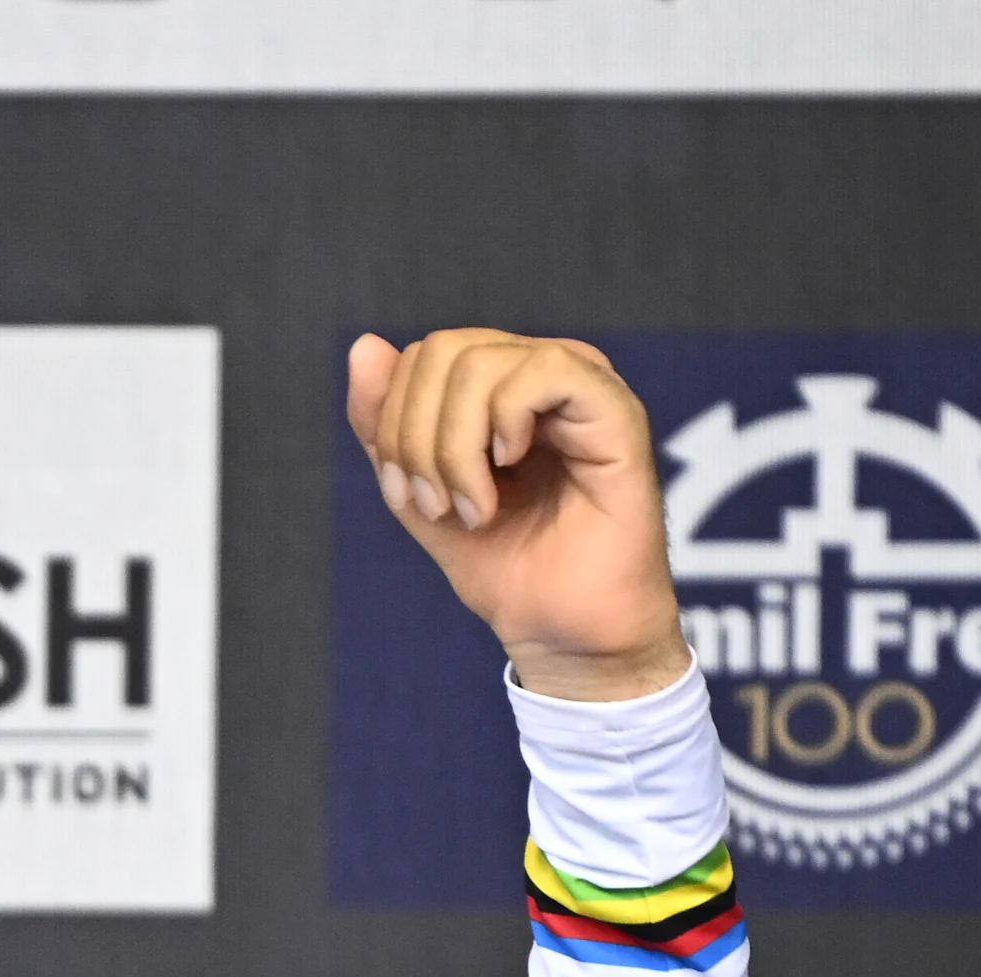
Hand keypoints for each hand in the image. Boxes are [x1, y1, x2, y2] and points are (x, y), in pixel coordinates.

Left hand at [346, 330, 687, 701]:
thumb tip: (364, 347)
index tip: (412, 500)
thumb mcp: (416, 493)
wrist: (559, 627)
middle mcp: (541, 371)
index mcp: (499, 385)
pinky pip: (541, 371)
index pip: (421, 358)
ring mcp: (581, 384)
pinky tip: (508, 473)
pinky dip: (501, 427)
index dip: (394, 426)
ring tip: (475, 508)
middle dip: (417, 439)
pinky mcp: (615, 408)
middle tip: (441, 508)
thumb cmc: (503, 563)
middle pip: (443, 352)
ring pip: (481, 362)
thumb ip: (385, 428)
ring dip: (455, 449)